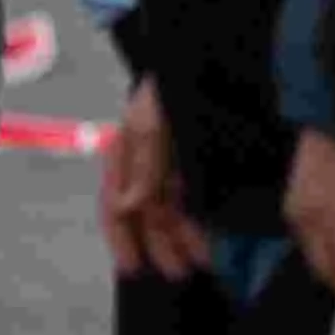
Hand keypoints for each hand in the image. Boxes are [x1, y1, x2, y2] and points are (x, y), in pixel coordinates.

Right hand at [103, 81, 211, 279]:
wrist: (219, 60)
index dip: (121, 237)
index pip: (115, 202)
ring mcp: (174, 160)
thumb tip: (129, 205)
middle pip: (145, 213)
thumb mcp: (156, 119)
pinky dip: (199, 221)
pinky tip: (210, 241)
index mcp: (127, 149)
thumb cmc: (181, 86)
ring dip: (181, 238)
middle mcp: (147, 159)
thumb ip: (144, 163)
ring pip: (171, 210)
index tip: (131, 267)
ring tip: (199, 263)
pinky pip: (193, 199)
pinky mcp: (200, 160)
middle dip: (159, 245)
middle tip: (177, 273)